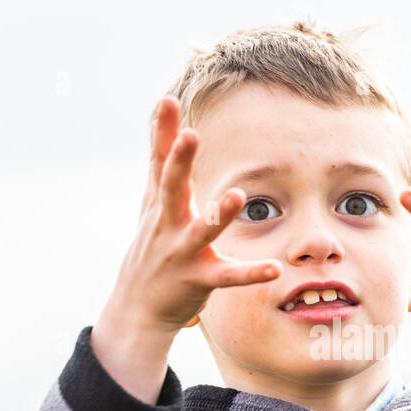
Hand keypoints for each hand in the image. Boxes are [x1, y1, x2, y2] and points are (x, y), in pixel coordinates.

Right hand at [103, 96, 281, 338]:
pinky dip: (251, 273)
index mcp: (160, 206)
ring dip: (218, 214)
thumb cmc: (151, 251)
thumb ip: (161, 168)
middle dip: (179, 163)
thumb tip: (165, 123)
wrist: (136, 309)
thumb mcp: (152, 208)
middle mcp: (167, 226)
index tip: (168, 101)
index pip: (160, 163)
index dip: (163, 133)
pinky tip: (274, 268)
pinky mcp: (198, 280)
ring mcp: (181, 254)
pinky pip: (228, 276)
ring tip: (237, 195)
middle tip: (190, 135)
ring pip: (201, 232)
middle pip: (171, 189)